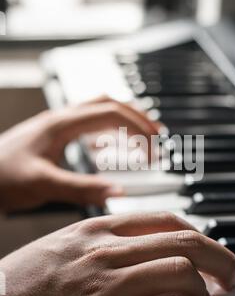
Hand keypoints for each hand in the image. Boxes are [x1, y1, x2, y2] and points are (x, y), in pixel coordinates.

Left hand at [0, 100, 159, 212]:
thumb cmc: (1, 177)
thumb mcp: (44, 185)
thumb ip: (82, 188)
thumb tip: (118, 191)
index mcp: (61, 124)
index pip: (111, 113)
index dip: (137, 127)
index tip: (154, 146)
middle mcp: (61, 119)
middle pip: (108, 103)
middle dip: (137, 116)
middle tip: (158, 134)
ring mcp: (56, 125)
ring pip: (98, 110)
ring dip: (123, 120)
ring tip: (142, 136)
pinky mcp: (52, 136)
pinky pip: (87, 125)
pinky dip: (106, 131)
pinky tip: (110, 145)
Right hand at [0, 213, 234, 295]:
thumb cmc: (21, 286)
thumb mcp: (62, 249)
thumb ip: (100, 246)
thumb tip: (136, 253)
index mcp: (97, 231)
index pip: (164, 219)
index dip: (197, 234)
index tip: (209, 249)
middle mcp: (106, 251)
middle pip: (182, 241)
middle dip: (218, 257)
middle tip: (230, 273)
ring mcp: (106, 285)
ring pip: (180, 272)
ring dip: (210, 290)